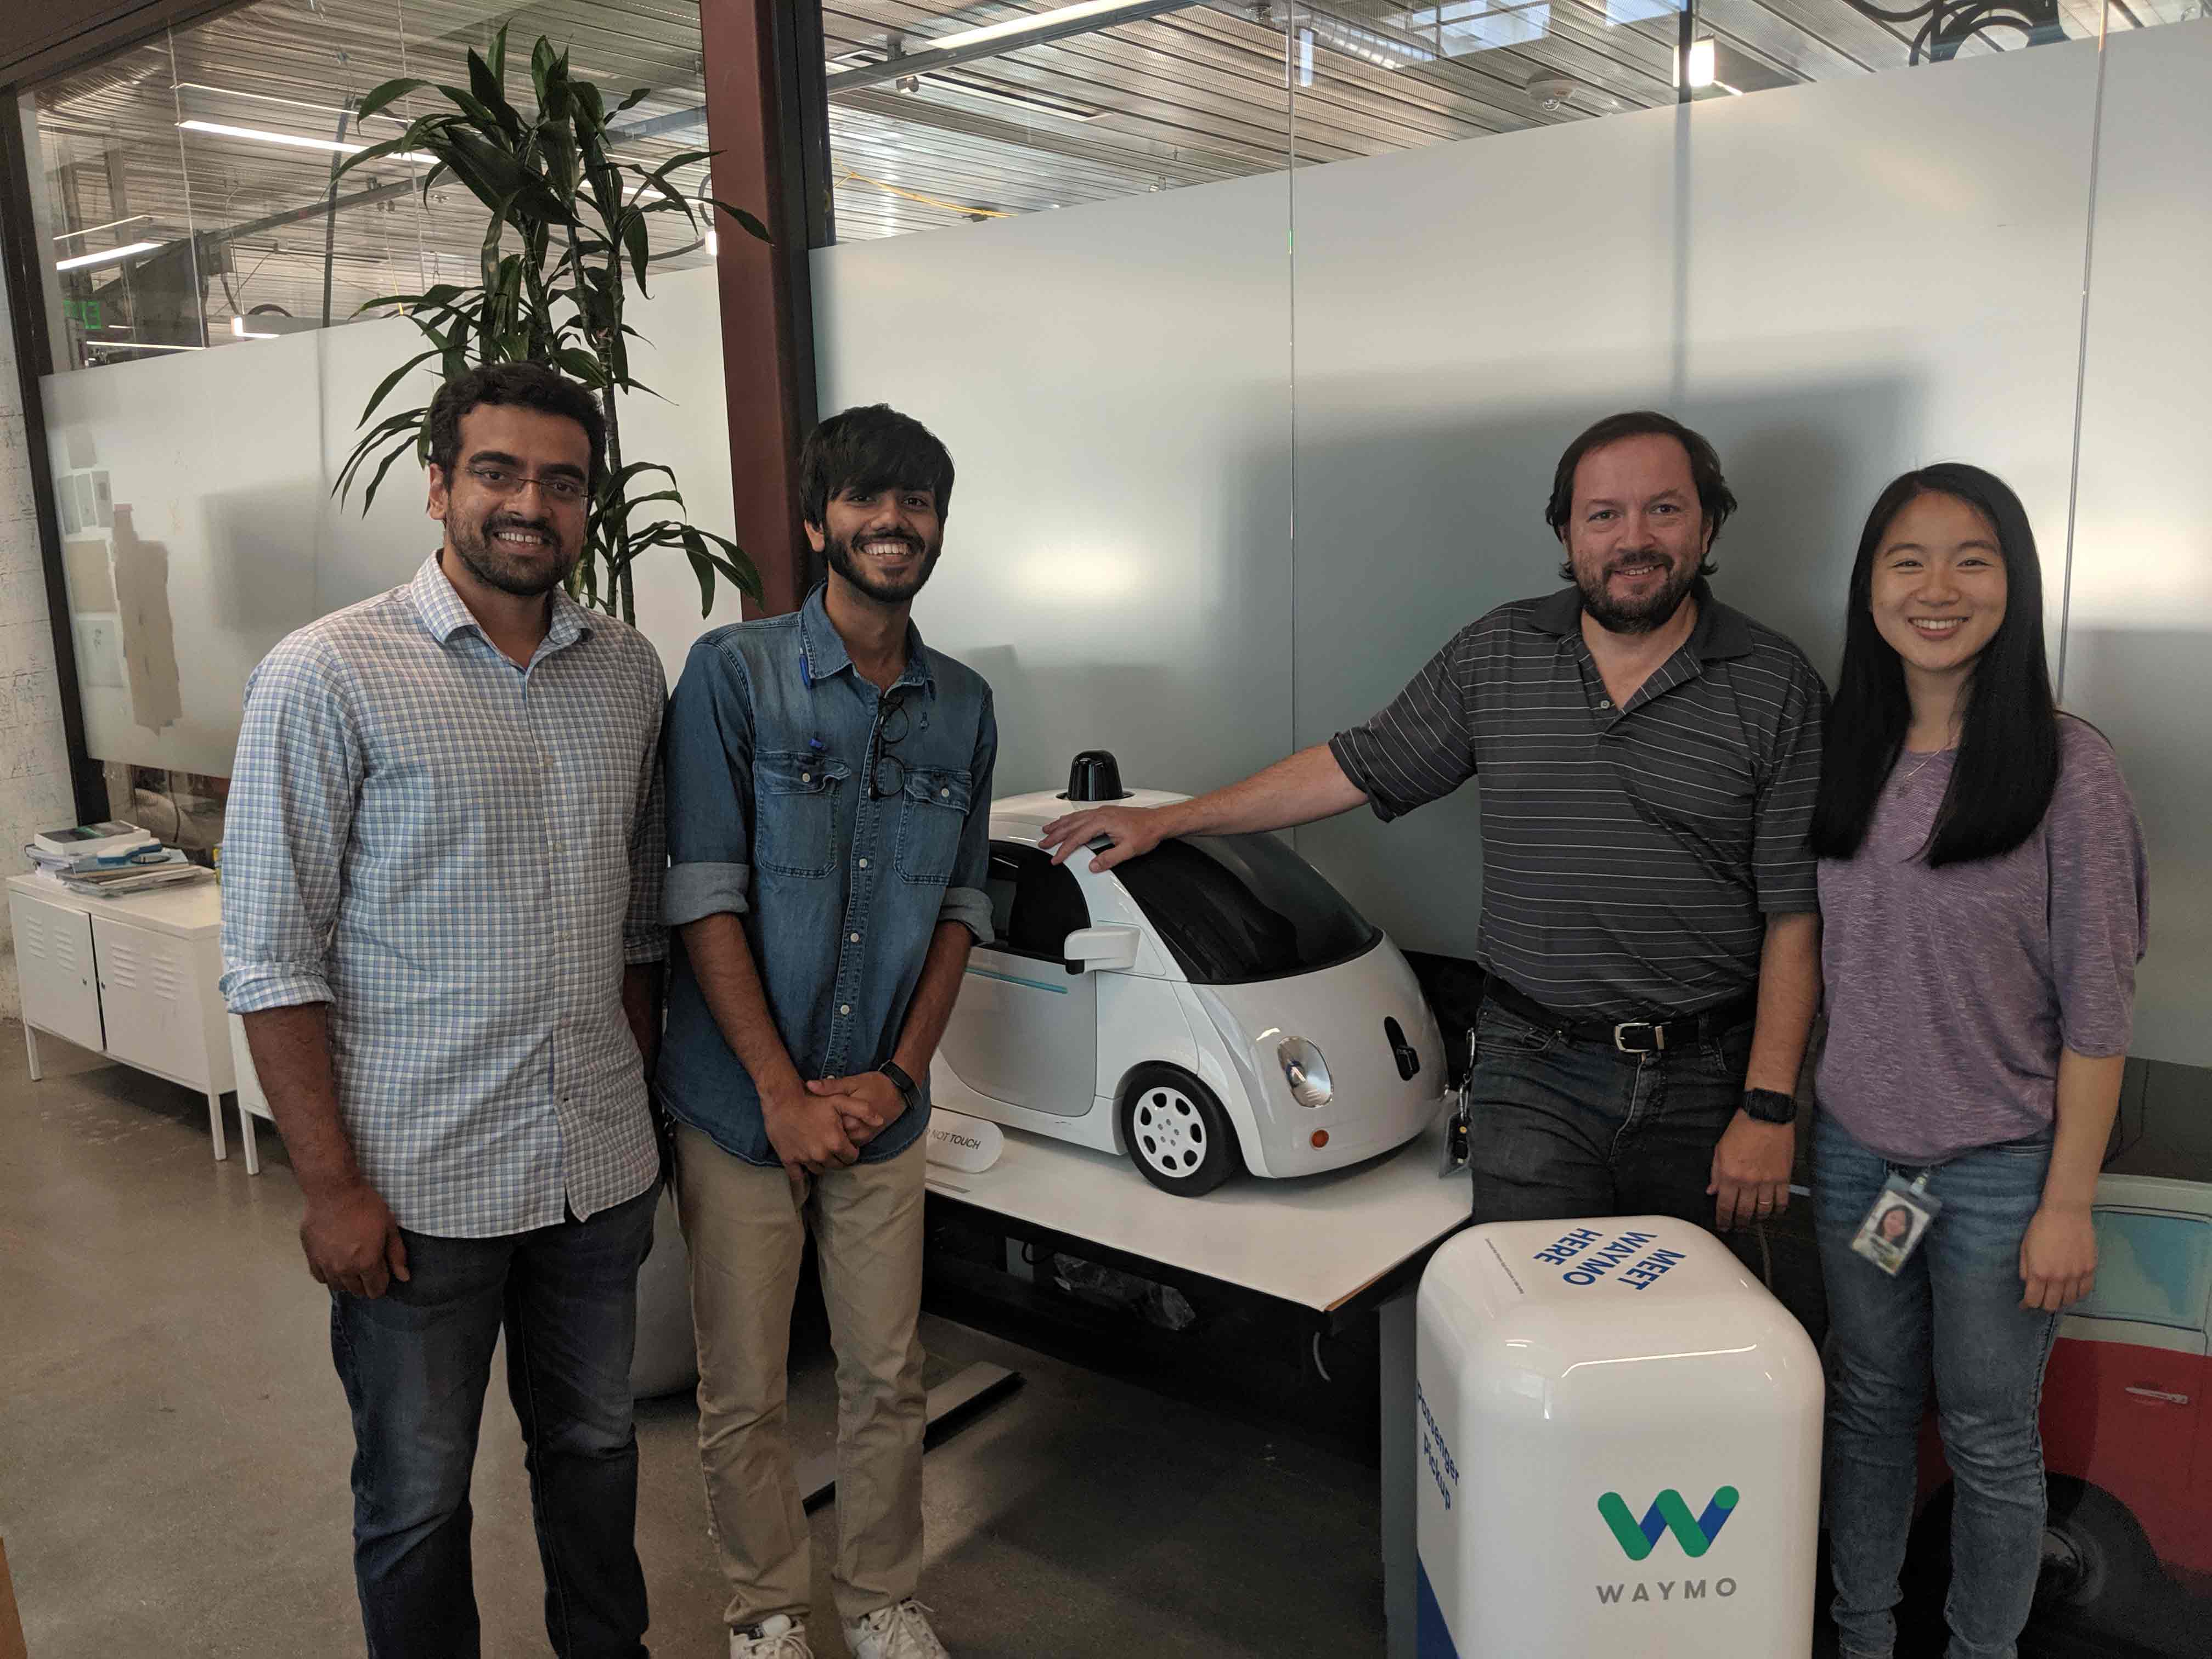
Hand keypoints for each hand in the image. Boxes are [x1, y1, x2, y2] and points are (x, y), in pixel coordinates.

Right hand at [301, 1180, 409, 1298]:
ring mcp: (326, 1265)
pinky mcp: (311, 1257)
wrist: (333, 1192)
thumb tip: (404, 1278)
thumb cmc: (366, 1206)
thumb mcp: (389, 1227)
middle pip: (357, 1291)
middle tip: (368, 1266)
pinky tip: (335, 1263)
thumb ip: (397, 1255)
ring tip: (352, 1265)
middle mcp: (345, 1269)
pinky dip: (329, 1275)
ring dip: (347, 1281)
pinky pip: (320, 1277)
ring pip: (338, 1287)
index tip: (382, 1272)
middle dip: (366, 1283)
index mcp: (367, 1263)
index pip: (376, 1290)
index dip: (382, 1283)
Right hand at [762, 1087, 859, 1174]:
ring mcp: (804, 1159)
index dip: (850, 1150)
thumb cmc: (813, 1100)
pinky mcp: (789, 1160)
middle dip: (838, 1158)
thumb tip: (881, 1121)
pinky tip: (804, 1172)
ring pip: (820, 1170)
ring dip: (823, 1163)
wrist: (781, 1101)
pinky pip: (797, 1177)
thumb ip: (864, 1110)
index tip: (845, 1142)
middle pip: (837, 1166)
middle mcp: (821, 1154)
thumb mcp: (841, 1100)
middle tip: (833, 1146)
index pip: (851, 1157)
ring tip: (820, 1150)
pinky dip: (802, 1176)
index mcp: (836, 1142)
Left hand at [807, 1072, 902, 1148]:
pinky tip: (834, 1127)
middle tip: (811, 1118)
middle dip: (821, 1129)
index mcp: (851, 1120)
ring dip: (831, 1135)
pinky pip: (849, 1143)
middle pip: (831, 1137)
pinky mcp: (866, 1139)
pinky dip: (841, 1136)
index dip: (813, 1120)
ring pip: (840, 1142)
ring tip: (820, 1124)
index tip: (806, 1112)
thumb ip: (830, 1086)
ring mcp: (863, 1138)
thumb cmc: (875, 1085)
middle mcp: (857, 1133)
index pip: (825, 1128)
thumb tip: (809, 1085)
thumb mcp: (852, 1082)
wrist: (898, 1092)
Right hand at [1038, 805, 1169, 871]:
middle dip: (1055, 834)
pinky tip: (1067, 821)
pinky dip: (1070, 819)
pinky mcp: (1105, 812)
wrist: (1158, 821)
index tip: (1056, 858)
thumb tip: (1093, 865)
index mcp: (1103, 821)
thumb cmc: (1146, 832)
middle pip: (1071, 825)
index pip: (1077, 837)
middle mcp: (1100, 814)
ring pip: (1075, 817)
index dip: (1064, 849)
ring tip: (1048, 829)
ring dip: (1060, 824)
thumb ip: (1109, 858)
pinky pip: (1082, 814)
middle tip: (1043, 843)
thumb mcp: (1129, 850)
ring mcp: (1102, 811)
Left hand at [1708, 1112, 1794, 1230]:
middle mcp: (1749, 1182)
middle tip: (1737, 1227)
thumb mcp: (1720, 1150)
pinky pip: (1781, 1202)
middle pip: (1744, 1213)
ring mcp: (1768, 1181)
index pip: (1725, 1207)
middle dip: (1739, 1223)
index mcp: (1731, 1175)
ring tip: (1753, 1221)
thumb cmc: (1741, 1129)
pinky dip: (1777, 1210)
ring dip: (1757, 1219)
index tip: (1722, 1225)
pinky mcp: (1784, 1178)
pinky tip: (1772, 1212)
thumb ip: (1716, 1174)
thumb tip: (1712, 1191)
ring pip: (1763, 1211)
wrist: (1766, 1114)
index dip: (1723, 1220)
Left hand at [2020, 1202, 2096, 1310]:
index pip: (2034, 1301)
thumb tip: (2027, 1284)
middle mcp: (2058, 1278)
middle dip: (2043, 1304)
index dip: (2027, 1304)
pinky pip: (2085, 1291)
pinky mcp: (2090, 1269)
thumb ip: (2025, 1269)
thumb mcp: (2025, 1247)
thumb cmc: (2041, 1226)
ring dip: (2061, 1300)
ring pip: (2069, 1301)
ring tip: (2056, 1294)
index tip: (2025, 1303)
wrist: (2066, 1212)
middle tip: (2041, 1298)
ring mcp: (2076, 1275)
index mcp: (2039, 1273)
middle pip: (2052, 1305)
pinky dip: (2078, 1294)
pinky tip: (2072, 1290)